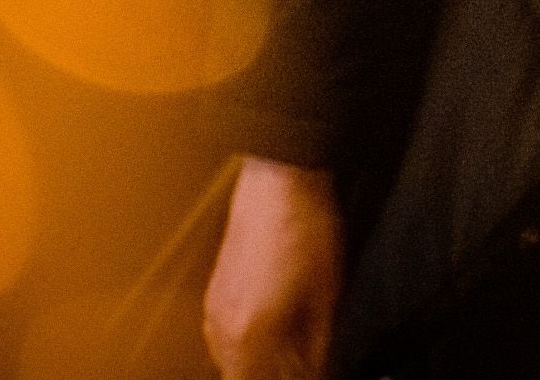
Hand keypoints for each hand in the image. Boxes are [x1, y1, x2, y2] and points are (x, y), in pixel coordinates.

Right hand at [203, 157, 341, 379]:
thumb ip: (317, 343)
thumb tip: (319, 366)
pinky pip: (223, 335)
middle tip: (301, 367)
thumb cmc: (303, 228)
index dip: (293, 379)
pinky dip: (244, 344)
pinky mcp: (215, 288)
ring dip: (255, 365)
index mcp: (249, 335)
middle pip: (241, 376)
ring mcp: (214, 307)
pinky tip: (267, 335)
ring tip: (287, 356)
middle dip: (269, 375)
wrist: (279, 181)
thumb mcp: (325, 294)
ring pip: (229, 359)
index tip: (310, 373)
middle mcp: (222, 326)